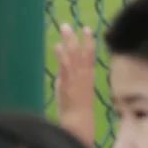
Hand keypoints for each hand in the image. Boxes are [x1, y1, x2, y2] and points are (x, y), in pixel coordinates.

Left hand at [54, 24, 96, 147]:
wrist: (79, 122)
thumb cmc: (78, 111)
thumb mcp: (78, 92)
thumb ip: (70, 81)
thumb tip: (62, 74)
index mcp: (89, 76)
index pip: (90, 55)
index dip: (89, 41)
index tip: (87, 29)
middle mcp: (84, 74)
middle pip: (82, 51)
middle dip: (77, 37)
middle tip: (70, 24)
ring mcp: (76, 78)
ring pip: (74, 55)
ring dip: (69, 40)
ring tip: (64, 28)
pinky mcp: (68, 83)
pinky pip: (65, 66)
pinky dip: (62, 55)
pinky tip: (57, 46)